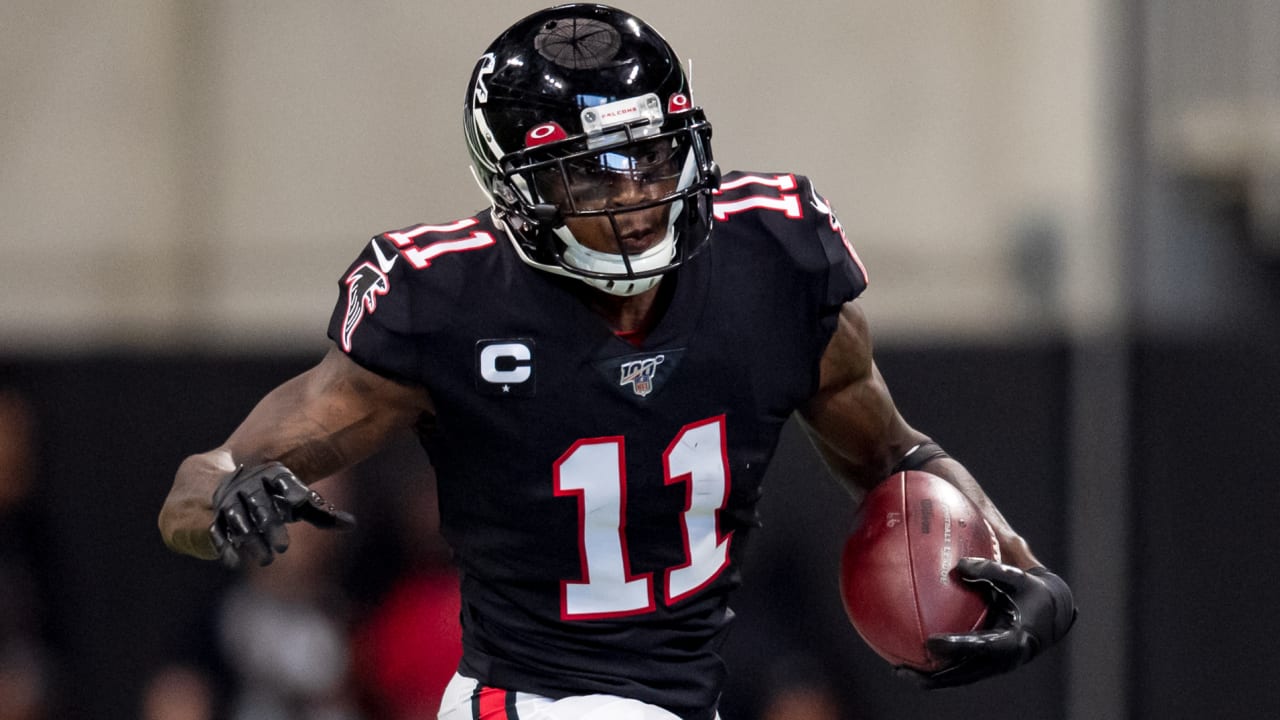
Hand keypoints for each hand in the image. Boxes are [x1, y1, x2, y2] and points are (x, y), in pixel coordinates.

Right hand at [208, 462, 354, 567]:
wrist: (220, 485)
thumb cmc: (270, 498)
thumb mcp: (294, 502)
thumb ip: (320, 513)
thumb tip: (351, 524)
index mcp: (271, 476)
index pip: (283, 481)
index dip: (291, 491)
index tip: (300, 502)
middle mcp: (248, 486)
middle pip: (260, 505)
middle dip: (270, 525)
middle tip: (283, 548)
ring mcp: (227, 501)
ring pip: (238, 520)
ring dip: (250, 540)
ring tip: (266, 560)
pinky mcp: (211, 518)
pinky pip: (215, 531)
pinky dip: (224, 545)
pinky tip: (233, 561)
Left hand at [897, 558, 1076, 688]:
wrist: (1052, 615)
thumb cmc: (1032, 592)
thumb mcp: (1018, 577)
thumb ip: (991, 570)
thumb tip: (958, 565)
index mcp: (1013, 639)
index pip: (981, 647)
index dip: (957, 647)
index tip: (930, 643)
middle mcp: (1003, 659)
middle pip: (964, 674)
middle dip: (933, 676)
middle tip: (903, 670)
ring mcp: (995, 666)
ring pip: (959, 678)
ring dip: (931, 678)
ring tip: (900, 671)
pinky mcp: (988, 665)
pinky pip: (960, 670)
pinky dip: (939, 668)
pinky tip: (913, 658)